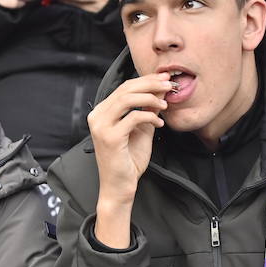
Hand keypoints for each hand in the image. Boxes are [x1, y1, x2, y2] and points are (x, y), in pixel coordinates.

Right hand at [87, 73, 173, 246]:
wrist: (119, 186)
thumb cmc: (128, 161)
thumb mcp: (141, 130)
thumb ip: (147, 111)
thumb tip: (159, 92)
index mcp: (102, 112)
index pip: (124, 88)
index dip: (146, 80)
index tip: (164, 79)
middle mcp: (97, 116)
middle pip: (125, 89)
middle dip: (150, 84)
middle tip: (168, 85)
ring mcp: (101, 126)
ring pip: (127, 99)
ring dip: (151, 98)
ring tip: (165, 105)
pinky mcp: (110, 137)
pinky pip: (133, 117)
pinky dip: (150, 116)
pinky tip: (159, 123)